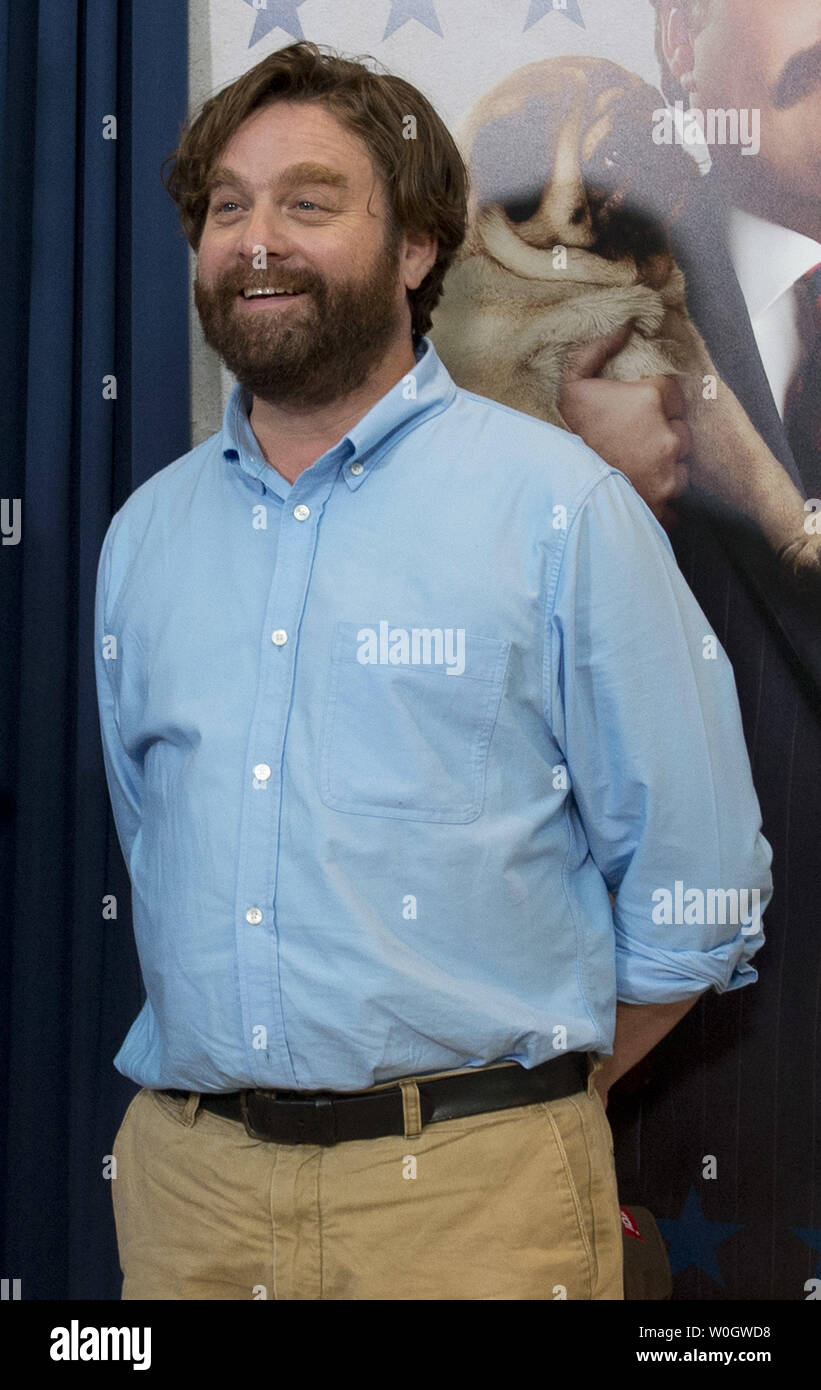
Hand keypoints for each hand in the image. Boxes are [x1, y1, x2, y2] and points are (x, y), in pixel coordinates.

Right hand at [558, 325, 691, 529]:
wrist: (558, 486)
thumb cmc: (565, 432)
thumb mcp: (572, 384)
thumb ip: (598, 351)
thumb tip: (624, 326)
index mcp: (651, 400)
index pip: (674, 392)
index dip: (656, 400)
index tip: (638, 411)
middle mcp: (668, 435)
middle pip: (681, 430)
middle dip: (664, 433)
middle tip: (635, 440)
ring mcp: (668, 472)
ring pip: (680, 464)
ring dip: (665, 465)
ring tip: (637, 467)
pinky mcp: (664, 502)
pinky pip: (676, 498)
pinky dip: (663, 496)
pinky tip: (642, 492)